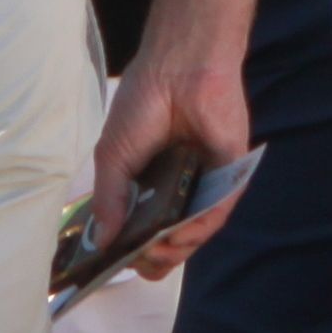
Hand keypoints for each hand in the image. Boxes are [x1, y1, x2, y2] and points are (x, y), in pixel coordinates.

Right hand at [83, 39, 253, 284]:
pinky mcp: (229, 178)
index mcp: (146, 186)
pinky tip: (184, 230)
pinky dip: (201, 226)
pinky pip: (219, 211)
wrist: (179, 70)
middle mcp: (175, 191)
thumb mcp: (112, 155)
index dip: (129, 252)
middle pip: (169, 243)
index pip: (140, 233)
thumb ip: (109, 199)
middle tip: (141, 255)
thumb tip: (102, 243)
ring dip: (177, 248)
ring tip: (160, 244)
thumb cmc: (142, 105)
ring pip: (195, 234)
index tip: (115, 262)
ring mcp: (202, 187)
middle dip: (154, 258)